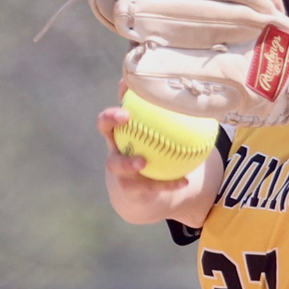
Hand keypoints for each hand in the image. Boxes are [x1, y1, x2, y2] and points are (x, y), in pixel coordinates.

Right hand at [96, 83, 188, 198]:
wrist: (142, 192)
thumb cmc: (149, 153)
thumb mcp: (153, 135)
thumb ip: (163, 118)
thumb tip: (184, 96)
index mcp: (118, 136)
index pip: (108, 120)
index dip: (112, 111)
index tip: (125, 101)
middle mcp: (114, 152)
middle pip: (104, 130)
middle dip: (110, 122)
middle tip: (124, 116)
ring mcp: (120, 173)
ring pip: (118, 166)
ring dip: (128, 162)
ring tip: (143, 161)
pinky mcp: (132, 190)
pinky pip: (150, 186)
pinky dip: (168, 184)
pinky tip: (184, 180)